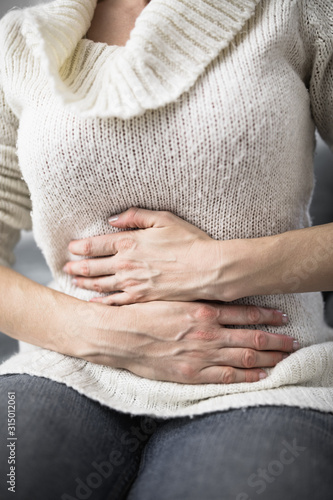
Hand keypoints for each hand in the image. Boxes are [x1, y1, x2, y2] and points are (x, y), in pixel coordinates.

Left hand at [64, 208, 219, 304]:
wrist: (207, 269)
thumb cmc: (189, 241)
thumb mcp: (164, 219)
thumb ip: (136, 216)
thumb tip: (113, 219)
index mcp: (129, 242)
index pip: (94, 245)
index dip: (79, 247)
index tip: (70, 248)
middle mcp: (125, 264)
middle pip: (92, 267)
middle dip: (76, 267)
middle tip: (65, 267)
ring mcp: (132, 283)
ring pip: (100, 285)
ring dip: (84, 283)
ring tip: (74, 281)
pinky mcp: (142, 297)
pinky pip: (116, 302)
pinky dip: (102, 302)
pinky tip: (94, 302)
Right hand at [82, 301, 296, 383]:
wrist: (120, 335)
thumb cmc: (143, 312)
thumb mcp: (172, 296)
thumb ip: (196, 297)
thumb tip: (216, 295)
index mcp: (204, 310)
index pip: (244, 312)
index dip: (267, 315)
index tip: (282, 316)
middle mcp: (208, 334)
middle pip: (252, 338)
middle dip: (277, 340)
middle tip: (294, 341)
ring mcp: (202, 355)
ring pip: (245, 358)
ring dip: (269, 358)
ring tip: (287, 357)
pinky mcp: (192, 374)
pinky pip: (227, 378)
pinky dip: (247, 377)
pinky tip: (262, 375)